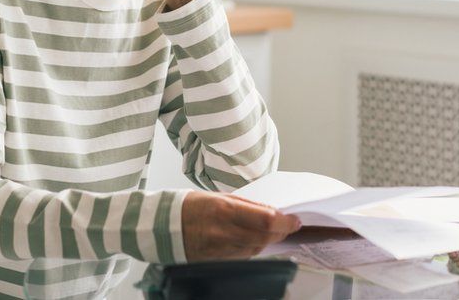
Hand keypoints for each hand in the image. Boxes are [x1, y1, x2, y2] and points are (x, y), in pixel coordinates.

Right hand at [181, 191, 301, 260]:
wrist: (163, 226)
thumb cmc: (191, 206)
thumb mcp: (220, 197)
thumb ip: (247, 206)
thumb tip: (272, 211)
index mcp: (225, 211)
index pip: (266, 220)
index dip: (285, 222)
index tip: (295, 220)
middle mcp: (224, 233)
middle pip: (265, 237)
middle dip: (281, 232)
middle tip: (289, 225)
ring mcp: (221, 250)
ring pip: (257, 248)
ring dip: (269, 240)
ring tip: (274, 230)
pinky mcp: (218, 261)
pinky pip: (245, 256)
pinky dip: (255, 247)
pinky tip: (256, 239)